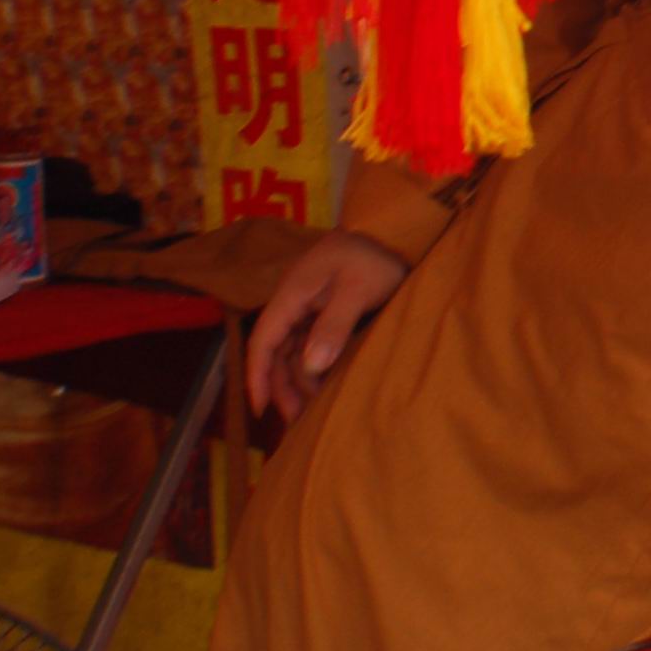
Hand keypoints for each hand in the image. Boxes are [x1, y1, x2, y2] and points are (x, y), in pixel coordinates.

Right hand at [245, 232, 407, 421]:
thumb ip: (334, 326)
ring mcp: (308, 305)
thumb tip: (311, 366)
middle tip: (295, 421)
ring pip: (293, 350)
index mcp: (291, 294)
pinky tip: (322, 384)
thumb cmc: (374, 256)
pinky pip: (310, 343)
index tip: (259, 409)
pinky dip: (313, 365)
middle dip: (281, 386)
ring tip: (309, 410)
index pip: (263, 340)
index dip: (257, 376)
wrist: (393, 230)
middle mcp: (294, 302)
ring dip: (298, 378)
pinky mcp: (324, 309)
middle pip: (276, 351)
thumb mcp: (357, 290)